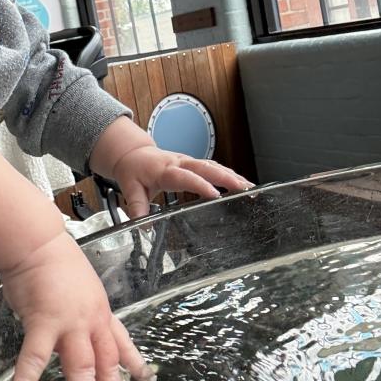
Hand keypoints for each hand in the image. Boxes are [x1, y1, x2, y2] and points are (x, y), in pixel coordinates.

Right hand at [1, 233, 153, 380]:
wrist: (36, 242)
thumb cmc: (52, 261)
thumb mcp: (79, 287)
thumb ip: (78, 311)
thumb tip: (68, 329)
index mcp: (100, 312)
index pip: (122, 342)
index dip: (134, 363)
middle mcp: (92, 320)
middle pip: (108, 361)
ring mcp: (70, 324)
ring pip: (83, 366)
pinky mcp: (44, 324)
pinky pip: (35, 358)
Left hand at [91, 118, 253, 218]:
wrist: (133, 154)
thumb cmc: (133, 170)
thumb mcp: (129, 188)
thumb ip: (136, 206)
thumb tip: (143, 226)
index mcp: (165, 170)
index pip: (185, 176)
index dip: (200, 184)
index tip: (215, 195)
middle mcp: (180, 163)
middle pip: (207, 167)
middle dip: (227, 177)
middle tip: (244, 189)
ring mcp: (189, 162)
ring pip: (214, 166)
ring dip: (233, 176)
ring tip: (250, 189)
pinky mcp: (195, 164)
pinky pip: (214, 167)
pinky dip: (230, 175)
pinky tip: (243, 185)